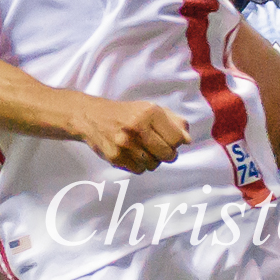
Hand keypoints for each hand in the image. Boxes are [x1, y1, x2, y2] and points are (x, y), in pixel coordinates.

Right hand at [74, 99, 189, 172]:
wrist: (92, 117)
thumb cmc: (126, 113)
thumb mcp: (150, 108)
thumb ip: (173, 121)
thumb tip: (188, 139)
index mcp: (149, 112)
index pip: (177, 139)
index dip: (178, 142)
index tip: (172, 140)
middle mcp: (137, 128)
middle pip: (168, 155)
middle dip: (167, 153)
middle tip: (159, 147)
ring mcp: (125, 144)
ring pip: (154, 165)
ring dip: (153, 159)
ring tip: (143, 148)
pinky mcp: (116, 157)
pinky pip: (140, 170)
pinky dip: (140, 165)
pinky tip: (132, 153)